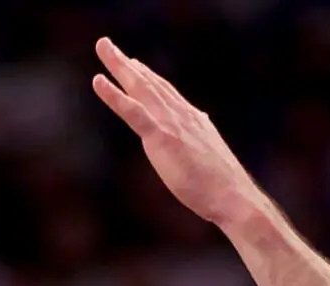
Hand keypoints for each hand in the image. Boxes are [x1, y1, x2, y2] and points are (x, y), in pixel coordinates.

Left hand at [92, 37, 271, 231]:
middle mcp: (181, 115)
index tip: (135, 64)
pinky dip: (114, 95)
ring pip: (140, 88)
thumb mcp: (210, 156)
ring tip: (102, 46)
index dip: (149, 77)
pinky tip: (98, 80)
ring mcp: (170, 123)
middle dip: (128, 63)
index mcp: (192, 121)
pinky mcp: (161, 136)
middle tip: (107, 44)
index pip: (167, 93)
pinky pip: (132, 111)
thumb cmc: (222, 185)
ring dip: (119, 65)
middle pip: (151, 83)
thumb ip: (202, 137)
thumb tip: (204, 124)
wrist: (231, 196)